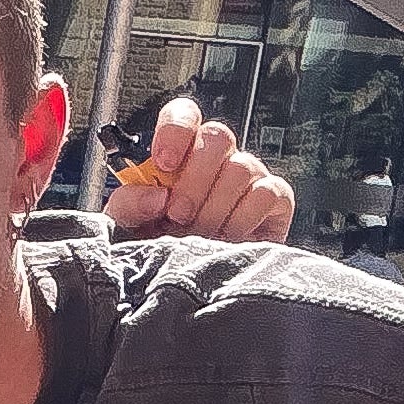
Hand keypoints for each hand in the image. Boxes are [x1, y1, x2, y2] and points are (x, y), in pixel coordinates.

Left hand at [107, 99, 294, 243]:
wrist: (192, 288)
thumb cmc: (162, 249)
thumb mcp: (129, 227)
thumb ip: (128, 204)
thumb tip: (156, 195)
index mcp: (180, 153)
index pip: (184, 114)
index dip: (176, 130)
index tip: (164, 164)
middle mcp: (217, 158)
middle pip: (218, 136)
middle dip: (195, 180)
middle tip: (179, 216)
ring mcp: (249, 176)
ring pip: (241, 167)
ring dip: (215, 208)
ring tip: (201, 235)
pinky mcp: (275, 199)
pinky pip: (267, 193)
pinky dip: (243, 219)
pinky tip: (228, 239)